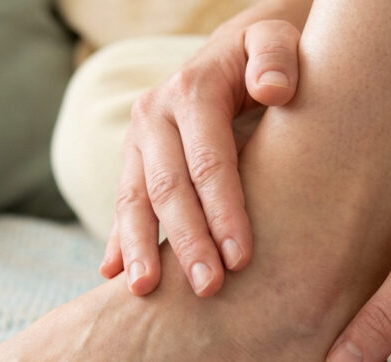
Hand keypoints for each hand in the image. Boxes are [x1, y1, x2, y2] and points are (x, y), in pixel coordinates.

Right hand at [100, 19, 301, 296]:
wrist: (233, 52)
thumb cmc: (267, 57)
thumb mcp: (277, 40)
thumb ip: (277, 57)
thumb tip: (272, 88)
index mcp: (190, 91)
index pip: (207, 161)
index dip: (223, 211)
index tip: (242, 258)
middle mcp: (153, 115)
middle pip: (167, 189)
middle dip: (187, 242)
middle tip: (209, 290)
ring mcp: (138, 141)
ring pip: (134, 201)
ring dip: (140, 250)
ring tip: (146, 292)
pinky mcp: (133, 162)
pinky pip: (124, 205)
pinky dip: (118, 241)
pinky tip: (112, 276)